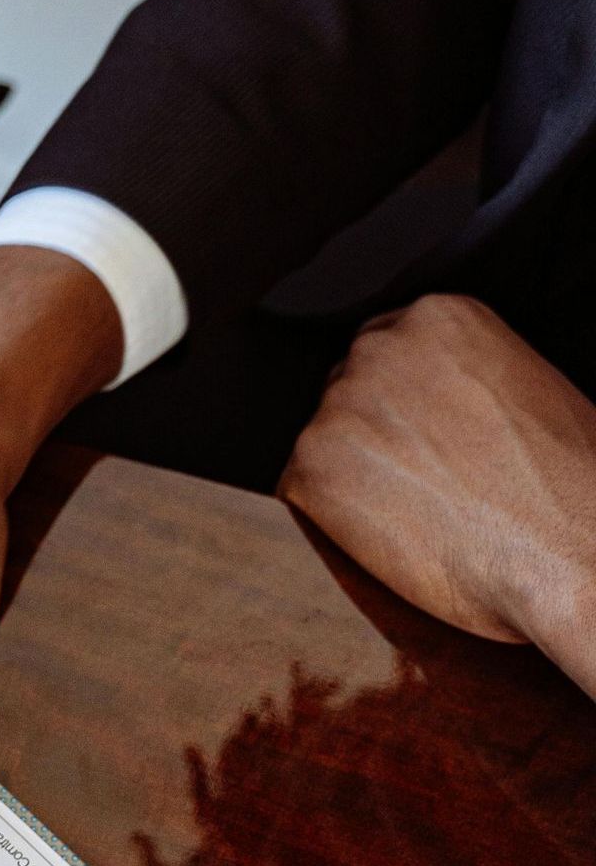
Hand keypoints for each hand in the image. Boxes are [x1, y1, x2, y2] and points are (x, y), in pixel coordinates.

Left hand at [279, 294, 595, 689]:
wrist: (566, 548)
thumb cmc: (564, 482)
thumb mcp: (523, 386)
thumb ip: (458, 375)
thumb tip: (423, 400)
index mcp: (439, 316)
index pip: (385, 348)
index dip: (396, 400)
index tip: (413, 431)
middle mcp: (379, 347)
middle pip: (345, 388)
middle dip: (367, 432)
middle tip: (411, 477)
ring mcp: (338, 405)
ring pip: (322, 441)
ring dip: (349, 475)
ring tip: (410, 509)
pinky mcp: (310, 466)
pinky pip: (299, 491)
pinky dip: (330, 516)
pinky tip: (382, 531)